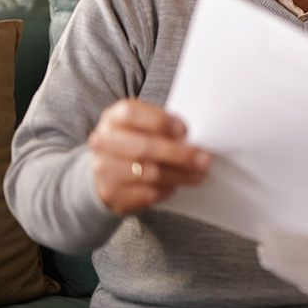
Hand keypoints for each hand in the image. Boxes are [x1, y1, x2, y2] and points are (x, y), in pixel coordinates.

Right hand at [87, 99, 210, 214]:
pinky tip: (177, 185)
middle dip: (180, 154)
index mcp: (113, 118)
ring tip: (198, 174)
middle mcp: (103, 142)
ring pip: (149, 173)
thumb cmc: (134, 141)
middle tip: (204, 159)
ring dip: (179, 175)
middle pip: (144, 147)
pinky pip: (146, 193)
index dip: (160, 121)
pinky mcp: (111, 193)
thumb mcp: (143, 125)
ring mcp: (104, 169)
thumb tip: (188, 140)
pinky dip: (166, 189)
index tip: (185, 131)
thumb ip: (162, 126)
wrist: (107, 168)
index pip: (132, 114)